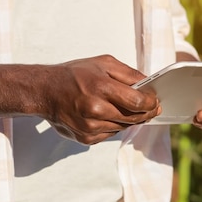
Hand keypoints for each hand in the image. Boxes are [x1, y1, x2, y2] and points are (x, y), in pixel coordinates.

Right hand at [43, 55, 160, 144]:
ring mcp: (90, 127)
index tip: (156, 101)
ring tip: (129, 109)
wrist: (45, 91)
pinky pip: (110, 134)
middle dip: (146, 113)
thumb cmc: (74, 74)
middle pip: (133, 118)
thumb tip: (149, 86)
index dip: (152, 103)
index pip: (138, 102)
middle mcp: (95, 110)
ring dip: (130, 119)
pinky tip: (110, 115)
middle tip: (152, 108)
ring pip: (123, 127)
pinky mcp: (86, 138)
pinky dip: (114, 125)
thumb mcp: (103, 63)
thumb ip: (129, 74)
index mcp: (101, 88)